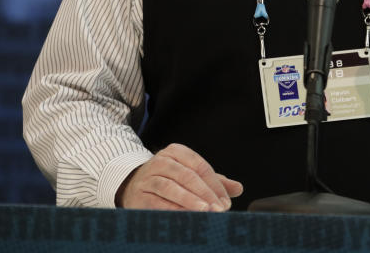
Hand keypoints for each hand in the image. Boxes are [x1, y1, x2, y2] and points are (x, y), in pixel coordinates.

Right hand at [116, 143, 243, 210]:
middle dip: (206, 193)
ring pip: (171, 187)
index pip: (200, 166)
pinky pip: (157, 202)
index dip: (215, 185)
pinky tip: (185, 217)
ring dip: (190, 200)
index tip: (226, 201)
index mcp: (177, 152)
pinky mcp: (139, 194)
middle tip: (219, 208)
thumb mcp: (191, 175)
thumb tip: (238, 188)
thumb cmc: (168, 180)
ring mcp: (148, 177)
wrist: (132, 185)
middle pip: (188, 176)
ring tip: (205, 211)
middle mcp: (161, 161)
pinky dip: (172, 209)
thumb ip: (214, 181)